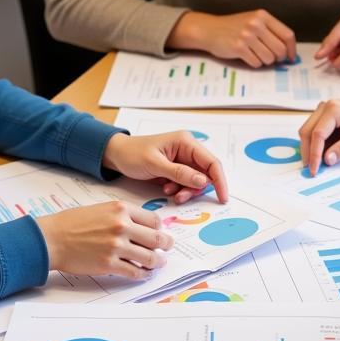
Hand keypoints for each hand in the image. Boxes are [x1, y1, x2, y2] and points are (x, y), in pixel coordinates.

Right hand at [35, 202, 172, 278]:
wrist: (53, 238)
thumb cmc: (74, 223)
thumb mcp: (102, 208)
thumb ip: (123, 216)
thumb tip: (143, 227)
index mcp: (121, 209)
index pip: (153, 220)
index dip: (160, 228)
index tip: (160, 233)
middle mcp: (122, 226)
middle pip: (157, 238)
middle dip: (166, 245)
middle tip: (168, 248)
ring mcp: (116, 246)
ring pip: (149, 257)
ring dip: (157, 262)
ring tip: (158, 263)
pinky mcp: (109, 264)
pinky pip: (134, 272)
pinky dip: (142, 274)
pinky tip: (143, 273)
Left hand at [103, 131, 228, 203]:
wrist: (117, 155)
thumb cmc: (133, 154)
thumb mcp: (155, 164)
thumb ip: (179, 173)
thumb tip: (202, 181)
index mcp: (186, 142)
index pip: (211, 162)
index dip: (220, 180)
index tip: (222, 198)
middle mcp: (187, 150)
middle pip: (205, 173)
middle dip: (195, 188)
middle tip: (181, 197)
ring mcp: (182, 160)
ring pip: (195, 181)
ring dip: (185, 190)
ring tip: (169, 192)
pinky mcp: (176, 169)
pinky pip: (185, 183)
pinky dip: (178, 189)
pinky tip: (165, 189)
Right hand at [167, 9, 295, 66]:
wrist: (210, 29)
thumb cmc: (234, 27)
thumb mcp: (253, 21)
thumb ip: (270, 31)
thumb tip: (288, 50)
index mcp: (263, 16)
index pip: (287, 35)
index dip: (292, 49)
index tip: (291, 57)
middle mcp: (256, 24)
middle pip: (280, 49)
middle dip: (279, 58)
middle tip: (273, 59)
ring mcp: (246, 35)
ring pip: (269, 58)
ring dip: (265, 61)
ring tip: (257, 55)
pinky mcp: (238, 47)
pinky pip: (256, 63)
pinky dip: (254, 63)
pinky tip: (247, 56)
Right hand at [298, 93, 339, 175]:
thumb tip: (327, 160)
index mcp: (334, 109)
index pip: (317, 134)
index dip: (314, 154)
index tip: (314, 169)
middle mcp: (323, 107)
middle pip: (306, 132)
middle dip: (307, 152)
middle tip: (312, 169)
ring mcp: (320, 109)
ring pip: (306, 131)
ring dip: (308, 148)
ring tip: (315, 163)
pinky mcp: (320, 115)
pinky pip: (311, 130)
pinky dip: (313, 143)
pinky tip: (320, 153)